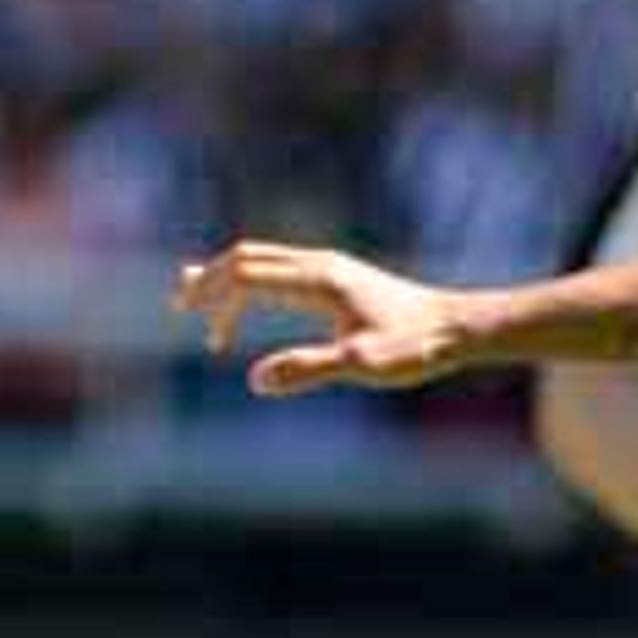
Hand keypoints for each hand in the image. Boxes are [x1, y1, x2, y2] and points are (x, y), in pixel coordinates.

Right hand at [174, 241, 470, 395]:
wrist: (458, 328)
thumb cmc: (414, 347)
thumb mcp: (360, 366)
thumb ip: (306, 369)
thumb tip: (254, 380)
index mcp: (318, 279)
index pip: (246, 273)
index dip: (212, 294)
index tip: (193, 325)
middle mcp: (320, 264)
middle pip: (248, 257)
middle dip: (210, 280)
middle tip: (180, 307)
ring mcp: (329, 268)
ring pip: (264, 260)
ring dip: (229, 280)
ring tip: (202, 309)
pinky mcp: (338, 278)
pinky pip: (282, 271)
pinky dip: (253, 284)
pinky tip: (249, 307)